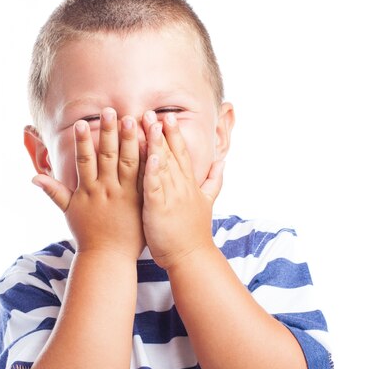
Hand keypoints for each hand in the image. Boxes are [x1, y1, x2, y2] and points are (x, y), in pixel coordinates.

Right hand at [33, 108, 144, 259]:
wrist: (108, 258)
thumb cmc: (88, 234)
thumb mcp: (69, 212)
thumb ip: (54, 192)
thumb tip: (33, 177)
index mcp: (88, 191)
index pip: (84, 161)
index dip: (82, 142)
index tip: (81, 123)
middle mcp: (106, 190)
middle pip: (107, 157)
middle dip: (108, 133)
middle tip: (111, 110)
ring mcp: (126, 195)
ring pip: (129, 163)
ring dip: (130, 140)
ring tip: (133, 119)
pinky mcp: (141, 201)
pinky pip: (146, 178)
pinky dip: (150, 161)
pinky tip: (154, 144)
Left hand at [142, 111, 224, 269]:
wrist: (191, 257)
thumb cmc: (194, 232)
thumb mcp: (207, 202)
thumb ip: (214, 180)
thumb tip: (222, 162)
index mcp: (189, 185)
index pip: (181, 154)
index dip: (174, 134)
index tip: (167, 115)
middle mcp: (181, 187)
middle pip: (171, 154)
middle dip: (161, 132)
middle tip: (151, 112)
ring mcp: (170, 197)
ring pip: (162, 166)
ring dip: (154, 144)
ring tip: (146, 125)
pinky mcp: (158, 210)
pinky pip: (155, 188)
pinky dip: (152, 172)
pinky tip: (148, 157)